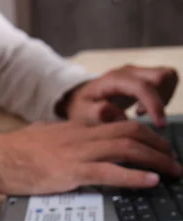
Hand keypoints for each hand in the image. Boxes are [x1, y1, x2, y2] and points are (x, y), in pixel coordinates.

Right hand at [0, 121, 181, 195]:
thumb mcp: (48, 142)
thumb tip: (80, 155)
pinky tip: (150, 181)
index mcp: (79, 130)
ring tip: (171, 172)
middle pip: (133, 133)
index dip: (147, 136)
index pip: (123, 125)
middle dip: (159, 147)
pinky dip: (133, 176)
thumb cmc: (15, 153)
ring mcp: (78, 152)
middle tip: (174, 162)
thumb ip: (68, 146)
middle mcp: (83, 136)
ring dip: (155, 160)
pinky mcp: (70, 171)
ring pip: (127, 148)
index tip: (160, 149)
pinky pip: (109, 171)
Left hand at [58, 65, 178, 126]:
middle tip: (145, 118)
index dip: (154, 105)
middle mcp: (128, 71)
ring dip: (163, 97)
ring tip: (141, 113)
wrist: (78, 98)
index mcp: (114, 80)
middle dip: (161, 100)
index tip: (160, 125)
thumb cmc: (81, 107)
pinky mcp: (142, 77)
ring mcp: (136, 72)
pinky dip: (163, 95)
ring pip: (167, 76)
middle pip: (161, 76)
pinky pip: (165, 80)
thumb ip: (99, 114)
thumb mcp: (82, 114)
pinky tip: (144, 109)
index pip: (143, 86)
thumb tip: (121, 118)